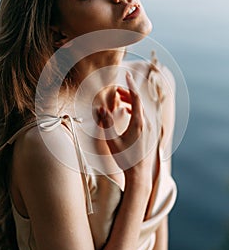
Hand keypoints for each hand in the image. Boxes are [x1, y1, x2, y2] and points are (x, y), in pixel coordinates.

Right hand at [98, 71, 154, 185]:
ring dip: (131, 102)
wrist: (139, 174)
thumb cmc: (125, 159)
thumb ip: (106, 123)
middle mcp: (146, 124)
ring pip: (141, 109)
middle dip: (128, 93)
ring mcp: (149, 129)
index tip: (126, 75)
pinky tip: (127, 113)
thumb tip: (101, 108)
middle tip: (117, 91)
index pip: (136, 98)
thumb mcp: (112, 141)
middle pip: (139, 102)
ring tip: (120, 100)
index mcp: (138, 123)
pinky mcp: (149, 133)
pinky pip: (143, 116)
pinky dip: (135, 110)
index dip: (130, 85)